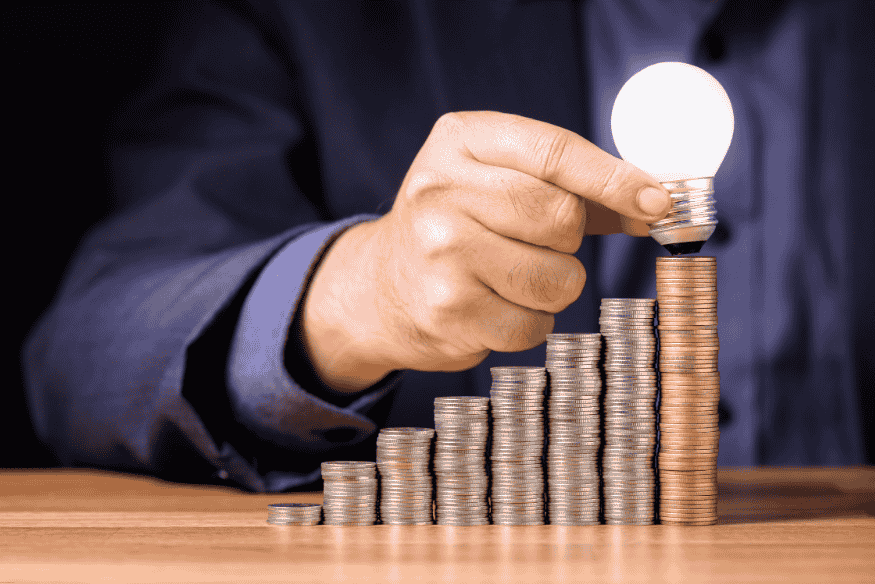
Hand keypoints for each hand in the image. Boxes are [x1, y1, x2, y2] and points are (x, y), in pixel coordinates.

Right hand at [299, 111, 670, 391]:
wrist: (381, 285)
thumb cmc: (456, 225)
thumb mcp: (497, 180)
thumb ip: (574, 187)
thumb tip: (656, 207)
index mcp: (459, 141)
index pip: (554, 151)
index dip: (615, 179)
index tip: (660, 203)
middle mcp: (441, 191)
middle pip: (561, 217)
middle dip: (568, 241)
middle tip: (537, 243)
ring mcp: (440, 253)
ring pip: (557, 278)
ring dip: (555, 287)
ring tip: (512, 278)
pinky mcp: (448, 311)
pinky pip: (534, 325)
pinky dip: (531, 322)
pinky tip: (495, 306)